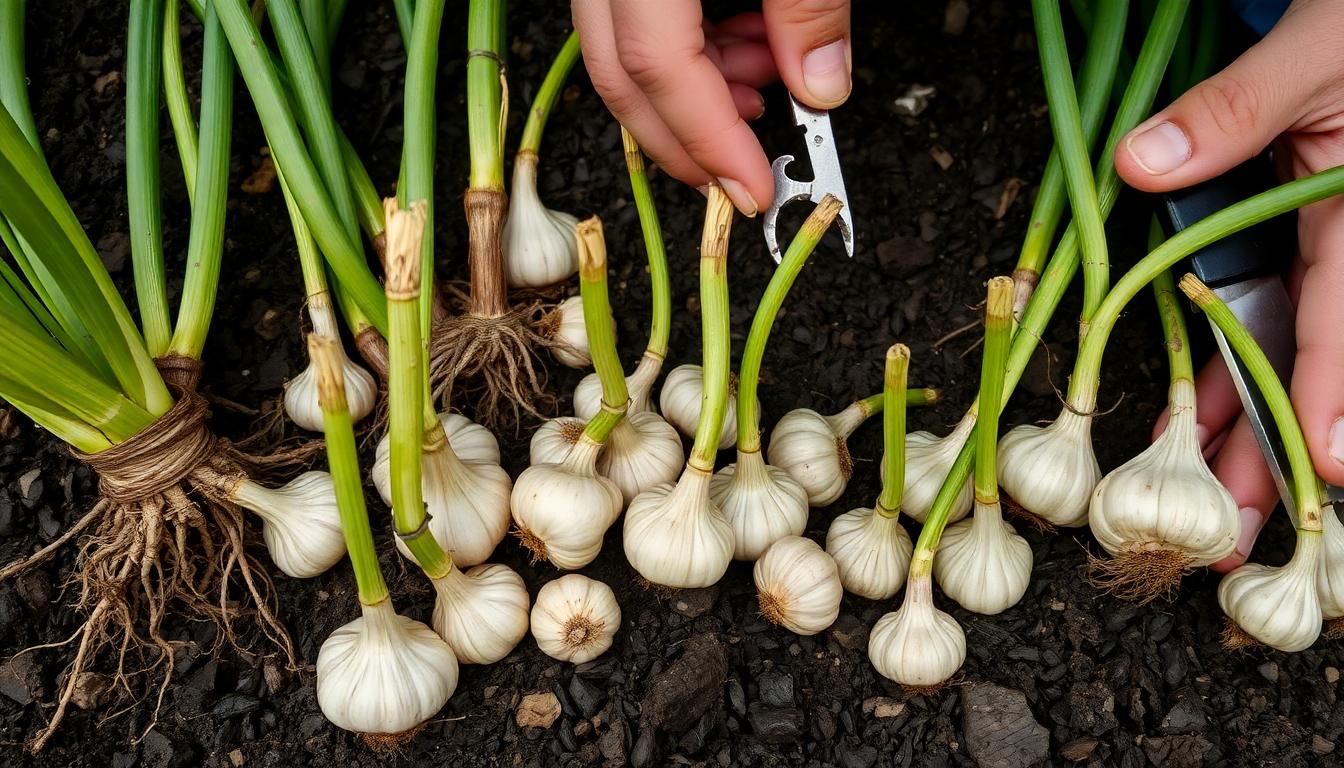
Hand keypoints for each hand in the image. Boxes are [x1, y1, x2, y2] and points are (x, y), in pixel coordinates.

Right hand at [572, 0, 850, 215]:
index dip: (708, 141)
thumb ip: (808, 7)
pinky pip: (634, 20)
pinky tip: (746, 44)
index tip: (754, 191)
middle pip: (621, 75)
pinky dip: (689, 47)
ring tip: (764, 89)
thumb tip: (820, 86)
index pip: (658, 66)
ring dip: (695, 90)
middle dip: (686, 143)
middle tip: (743, 174)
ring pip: (622, 51)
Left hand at [1119, 0, 1343, 570]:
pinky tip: (1209, 421)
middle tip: (1245, 527)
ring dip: (1255, 421)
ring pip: (1293, 349)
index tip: (1335, 467)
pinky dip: (1240, 370)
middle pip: (1323, 355)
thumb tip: (1144, 159)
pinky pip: (1270, 317)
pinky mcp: (1299, 243)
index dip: (1342, 392)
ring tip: (1217, 498)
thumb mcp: (1313, 53)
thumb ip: (1236, 107)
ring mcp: (1329, 248)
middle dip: (1284, 442)